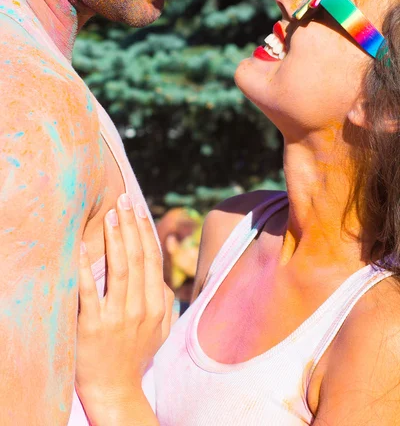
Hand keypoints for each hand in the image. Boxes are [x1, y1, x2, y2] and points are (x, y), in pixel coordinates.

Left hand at [75, 195, 173, 418]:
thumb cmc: (136, 355)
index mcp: (156, 304)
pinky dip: (85, 267)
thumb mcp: (161, 330)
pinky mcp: (93, 327)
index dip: (145, 231)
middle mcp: (139, 308)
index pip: (152, 259)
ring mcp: (117, 317)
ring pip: (120, 269)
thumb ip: (166, 301)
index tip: (138, 209)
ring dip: (115, 239)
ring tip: (110, 215)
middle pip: (137, 257)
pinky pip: (90, 291)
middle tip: (122, 199)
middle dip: (130, 225)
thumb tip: (163, 276)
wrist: (116, 390)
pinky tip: (81, 246)